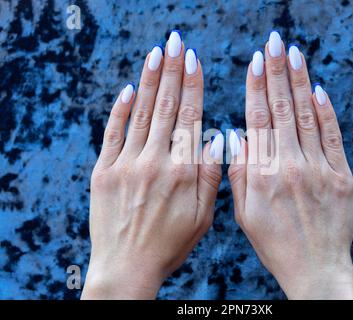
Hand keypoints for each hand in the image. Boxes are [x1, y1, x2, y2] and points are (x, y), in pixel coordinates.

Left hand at [81, 31, 222, 298]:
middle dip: (172, 71)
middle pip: (166, 108)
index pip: (191, 118)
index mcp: (183, 172)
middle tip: (176, 42)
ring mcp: (127, 165)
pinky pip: (112, 133)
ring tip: (156, 53)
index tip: (194, 60)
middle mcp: (156, 162)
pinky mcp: (103, 172)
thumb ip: (210, 175)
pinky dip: (121, 109)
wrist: (126, 268)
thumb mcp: (202, 216)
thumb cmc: (168, 244)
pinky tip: (129, 88)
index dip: (193, 86)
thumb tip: (219, 137)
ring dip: (150, 81)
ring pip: (142, 114)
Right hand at [228, 32, 352, 298]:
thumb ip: (239, 173)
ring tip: (294, 54)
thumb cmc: (275, 243)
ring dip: (299, 83)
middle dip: (277, 72)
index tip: (254, 62)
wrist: (315, 268)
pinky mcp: (341, 175)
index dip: (255, 88)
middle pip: (281, 110)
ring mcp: (318, 168)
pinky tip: (318, 90)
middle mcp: (290, 165)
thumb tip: (238, 136)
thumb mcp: (245, 214)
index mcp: (263, 174)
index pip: (258, 120)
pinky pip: (332, 137)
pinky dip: (325, 112)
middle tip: (274, 44)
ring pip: (306, 116)